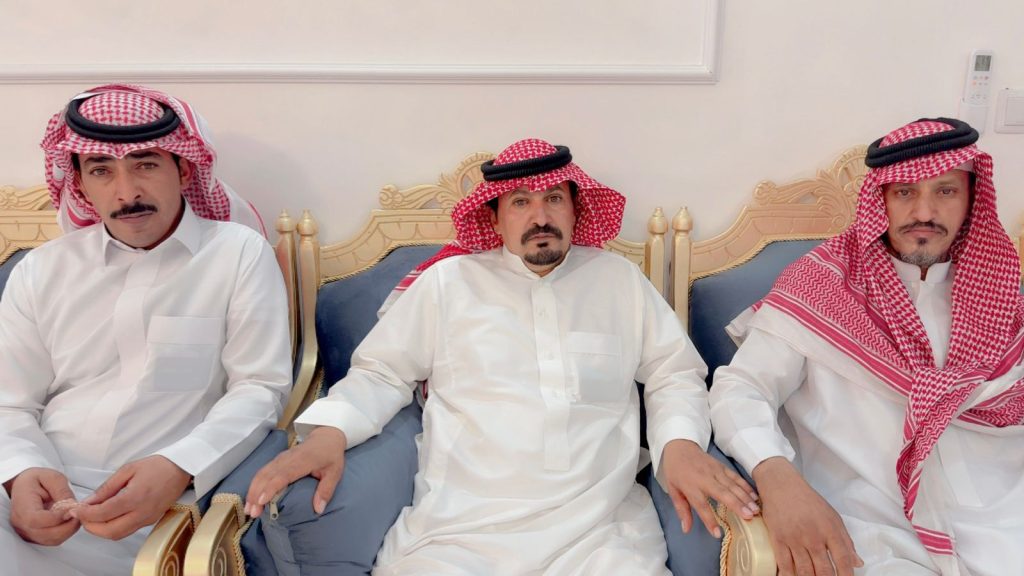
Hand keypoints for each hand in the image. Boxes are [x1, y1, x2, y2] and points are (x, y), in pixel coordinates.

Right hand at [6, 467, 80, 544]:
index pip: (36, 520)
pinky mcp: (35, 536)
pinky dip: (64, 533)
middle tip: (79, 513)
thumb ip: (62, 491)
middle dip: (67, 526)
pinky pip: (52, 540)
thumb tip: (72, 506)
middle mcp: (21, 523)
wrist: (24, 485)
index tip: (71, 510)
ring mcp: (27, 532)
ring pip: (51, 540)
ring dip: (68, 530)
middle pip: (45, 534)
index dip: (57, 518)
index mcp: (22, 506)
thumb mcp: (52, 478)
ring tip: (75, 515)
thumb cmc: (36, 480)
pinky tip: (69, 521)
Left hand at [72, 456, 191, 540]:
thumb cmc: (156, 466)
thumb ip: (107, 488)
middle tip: (82, 516)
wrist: (181, 469)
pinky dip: (113, 528)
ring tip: (93, 517)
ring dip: (101, 530)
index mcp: (134, 497)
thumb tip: (89, 501)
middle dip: (91, 527)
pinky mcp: (151, 521)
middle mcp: (141, 512)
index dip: (85, 514)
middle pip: (109, 531)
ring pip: (118, 535)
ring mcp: (147, 519)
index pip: (103, 513)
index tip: (75, 510)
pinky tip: (108, 517)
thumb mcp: (128, 470)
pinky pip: (127, 530)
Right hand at [246, 426, 346, 517]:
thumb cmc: (330, 456)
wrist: (326, 437)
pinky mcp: (277, 460)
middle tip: (252, 513)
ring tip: (248, 509)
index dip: (271, 487)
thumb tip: (319, 510)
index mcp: (303, 461)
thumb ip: (326, 490)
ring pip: (262, 473)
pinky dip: (255, 484)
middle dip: (257, 493)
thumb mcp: (335, 472)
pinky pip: (263, 472)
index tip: (262, 501)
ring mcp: (280, 458)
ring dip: (253, 490)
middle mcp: (288, 458)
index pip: (283, 475)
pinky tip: (252, 498)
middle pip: (267, 475)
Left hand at [659, 439, 759, 537]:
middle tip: (749, 517)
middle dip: (737, 505)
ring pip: (733, 485)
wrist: (680, 447)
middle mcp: (704, 478)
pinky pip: (736, 477)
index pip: (701, 505)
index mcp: (690, 486)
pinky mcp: (722, 466)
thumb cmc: (676, 471)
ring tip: (755, 510)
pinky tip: (754, 496)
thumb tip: (686, 529)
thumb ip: (682, 510)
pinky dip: (746, 486)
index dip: (709, 520)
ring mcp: (715, 471)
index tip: (717, 533)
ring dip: (745, 498)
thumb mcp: (673, 491)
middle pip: (722, 493)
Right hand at [753, 457, 862, 575]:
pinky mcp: (778, 539)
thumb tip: (857, 563)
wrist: (782, 486)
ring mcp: (794, 539)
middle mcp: (813, 536)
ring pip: (804, 571)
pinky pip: (784, 565)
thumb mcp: (833, 517)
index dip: (846, 575)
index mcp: (830, 530)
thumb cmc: (808, 501)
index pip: (843, 559)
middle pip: (823, 570)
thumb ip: (846, 541)